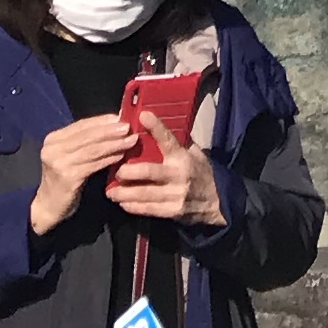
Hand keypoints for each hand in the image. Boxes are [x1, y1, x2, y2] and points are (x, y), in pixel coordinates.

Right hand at [28, 114, 136, 235]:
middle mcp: (53, 148)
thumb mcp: (70, 156)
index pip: (82, 125)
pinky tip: (121, 156)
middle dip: (110, 130)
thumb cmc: (63, 180)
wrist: (48, 207)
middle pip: (87, 135)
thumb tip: (113, 125)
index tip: (121, 116)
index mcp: (54, 139)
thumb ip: (84, 142)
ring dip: (114, 144)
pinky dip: (109, 159)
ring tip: (130, 140)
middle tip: (129, 127)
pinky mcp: (68, 177)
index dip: (102, 120)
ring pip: (92, 149)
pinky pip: (93, 165)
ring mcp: (59, 163)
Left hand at [108, 134, 225, 234]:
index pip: (168, 139)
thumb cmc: (202, 172)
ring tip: (110, 192)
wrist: (217, 202)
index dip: (156, 127)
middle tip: (116, 171)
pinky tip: (123, 203)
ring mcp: (176, 194)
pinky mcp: (173, 211)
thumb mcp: (195, 153)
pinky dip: (134, 206)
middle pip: (150, 171)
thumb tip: (162, 124)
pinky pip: (149, 209)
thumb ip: (179, 142)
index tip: (142, 115)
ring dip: (125, 193)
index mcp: (183, 156)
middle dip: (130, 171)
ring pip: (145, 193)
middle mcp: (179, 174)